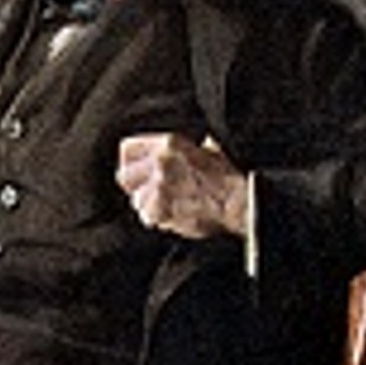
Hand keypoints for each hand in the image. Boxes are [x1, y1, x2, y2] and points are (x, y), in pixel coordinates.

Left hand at [116, 132, 251, 239]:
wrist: (240, 202)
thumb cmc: (231, 178)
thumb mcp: (213, 149)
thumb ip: (197, 145)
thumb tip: (201, 143)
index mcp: (168, 144)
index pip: (127, 150)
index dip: (131, 164)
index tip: (138, 173)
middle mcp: (160, 162)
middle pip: (125, 177)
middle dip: (135, 187)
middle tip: (149, 193)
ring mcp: (159, 187)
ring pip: (136, 201)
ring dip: (149, 206)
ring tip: (168, 208)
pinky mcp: (162, 209)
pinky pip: (148, 218)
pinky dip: (160, 221)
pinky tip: (174, 218)